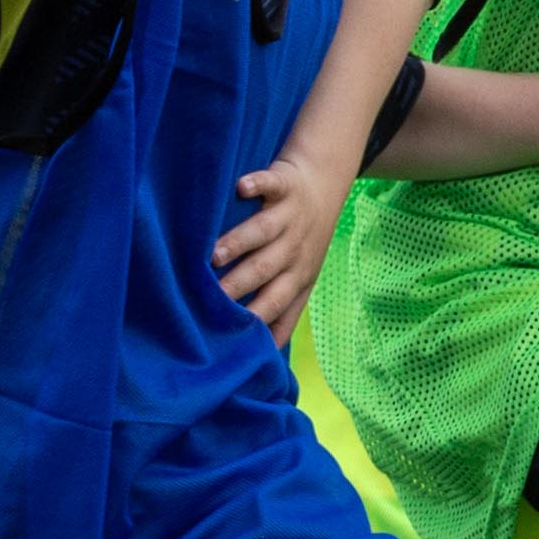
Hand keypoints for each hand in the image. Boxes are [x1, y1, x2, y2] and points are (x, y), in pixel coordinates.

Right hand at [210, 153, 345, 339]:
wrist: (324, 184)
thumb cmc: (304, 240)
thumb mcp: (302, 279)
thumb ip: (283, 313)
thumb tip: (264, 355)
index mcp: (298, 274)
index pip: (276, 301)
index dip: (257, 317)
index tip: (231, 333)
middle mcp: (294, 247)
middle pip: (265, 268)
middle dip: (241, 284)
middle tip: (214, 297)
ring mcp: (289, 215)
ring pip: (263, 230)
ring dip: (241, 242)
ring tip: (215, 255)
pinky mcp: (283, 184)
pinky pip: (269, 183)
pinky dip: (257, 184)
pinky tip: (241, 188)